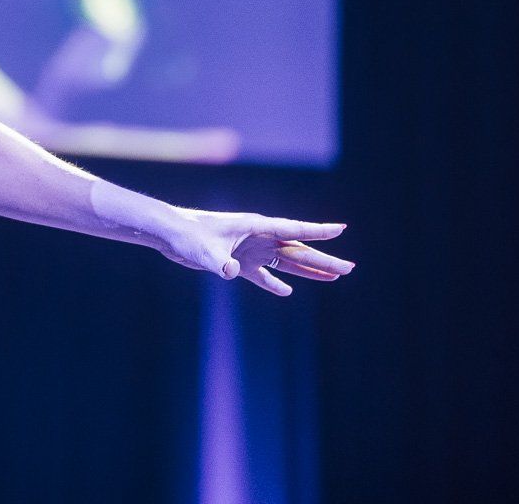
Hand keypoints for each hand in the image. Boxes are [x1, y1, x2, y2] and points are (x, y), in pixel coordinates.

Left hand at [157, 207, 352, 295]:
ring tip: (334, 277)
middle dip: (324, 259)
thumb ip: (219, 261)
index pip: (293, 230)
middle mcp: (257, 238)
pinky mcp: (236, 262)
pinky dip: (274, 283)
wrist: (168, 234)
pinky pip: (261, 275)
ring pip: (285, 262)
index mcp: (255, 227)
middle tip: (350, 268)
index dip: (317, 231)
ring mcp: (249, 250)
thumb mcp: (202, 249)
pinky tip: (287, 292)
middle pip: (297, 250)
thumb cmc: (185, 234)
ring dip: (308, 270)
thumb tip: (232, 272)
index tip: (342, 229)